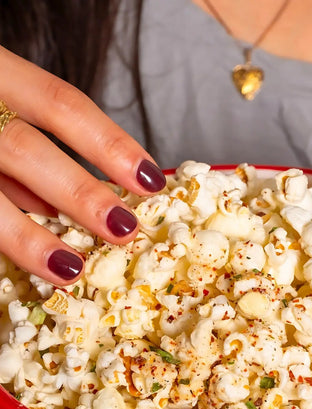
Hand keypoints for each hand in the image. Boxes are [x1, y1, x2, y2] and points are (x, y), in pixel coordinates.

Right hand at [0, 45, 165, 285]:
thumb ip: (33, 150)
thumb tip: (90, 201)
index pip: (61, 104)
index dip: (110, 144)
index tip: (154, 181)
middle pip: (23, 148)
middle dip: (79, 194)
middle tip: (124, 230)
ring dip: (27, 236)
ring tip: (70, 268)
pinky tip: (25, 266)